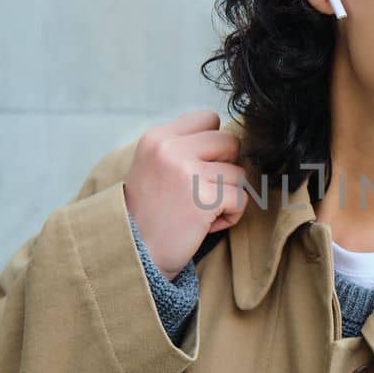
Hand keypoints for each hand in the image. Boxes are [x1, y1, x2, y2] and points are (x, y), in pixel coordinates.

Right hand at [122, 110, 248, 279]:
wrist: (133, 253)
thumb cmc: (149, 213)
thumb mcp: (154, 166)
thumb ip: (184, 147)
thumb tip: (232, 140)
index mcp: (157, 138)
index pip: (209, 119)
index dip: (213, 145)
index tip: (200, 168)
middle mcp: (170, 149)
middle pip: (230, 142)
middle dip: (225, 168)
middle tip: (203, 191)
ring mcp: (187, 172)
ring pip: (239, 173)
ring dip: (227, 196)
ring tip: (201, 211)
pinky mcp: (204, 199)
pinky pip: (241, 198)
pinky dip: (231, 215)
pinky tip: (207, 224)